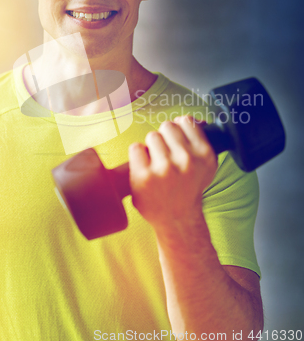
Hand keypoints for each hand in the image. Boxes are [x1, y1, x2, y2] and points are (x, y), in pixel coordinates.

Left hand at [128, 116, 217, 232]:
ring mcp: (165, 168)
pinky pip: (136, 148)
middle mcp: (186, 160)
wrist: (177, 219)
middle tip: (166, 157)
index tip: (177, 144)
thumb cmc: (188, 187)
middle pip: (167, 126)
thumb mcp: (205, 166)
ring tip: (157, 165)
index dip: (179, 130)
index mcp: (204, 154)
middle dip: (165, 138)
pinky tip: (145, 169)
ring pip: (151, 136)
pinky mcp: (144, 176)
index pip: (186, 121)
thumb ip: (200, 140)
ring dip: (151, 148)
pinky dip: (137, 156)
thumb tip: (195, 120)